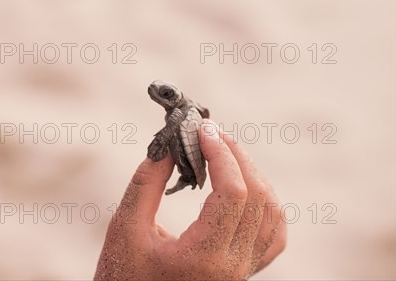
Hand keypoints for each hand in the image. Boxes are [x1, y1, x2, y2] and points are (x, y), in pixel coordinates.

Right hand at [95, 119, 285, 280]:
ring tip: (224, 153)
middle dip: (236, 155)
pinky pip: (273, 234)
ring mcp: (244, 271)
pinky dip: (265, 203)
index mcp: (204, 257)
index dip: (221, 153)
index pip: (234, 193)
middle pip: (258, 196)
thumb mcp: (125, 226)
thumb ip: (147, 182)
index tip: (202, 129)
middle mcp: (234, 267)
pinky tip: (244, 186)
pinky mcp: (245, 272)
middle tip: (211, 133)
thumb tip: (171, 143)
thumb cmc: (121, 274)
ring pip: (272, 212)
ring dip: (252, 175)